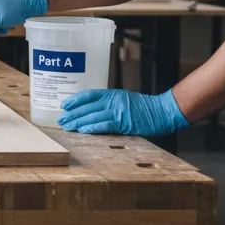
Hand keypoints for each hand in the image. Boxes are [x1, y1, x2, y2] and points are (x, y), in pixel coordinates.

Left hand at [58, 88, 188, 135]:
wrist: (162, 111)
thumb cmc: (144, 107)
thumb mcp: (124, 99)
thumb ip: (109, 103)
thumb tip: (91, 109)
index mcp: (112, 94)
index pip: (88, 95)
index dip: (75, 100)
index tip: (64, 105)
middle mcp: (113, 101)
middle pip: (87, 107)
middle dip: (72, 114)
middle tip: (61, 119)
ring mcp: (118, 112)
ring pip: (92, 116)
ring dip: (78, 122)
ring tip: (67, 127)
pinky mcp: (124, 123)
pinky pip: (104, 125)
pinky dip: (92, 128)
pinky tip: (82, 130)